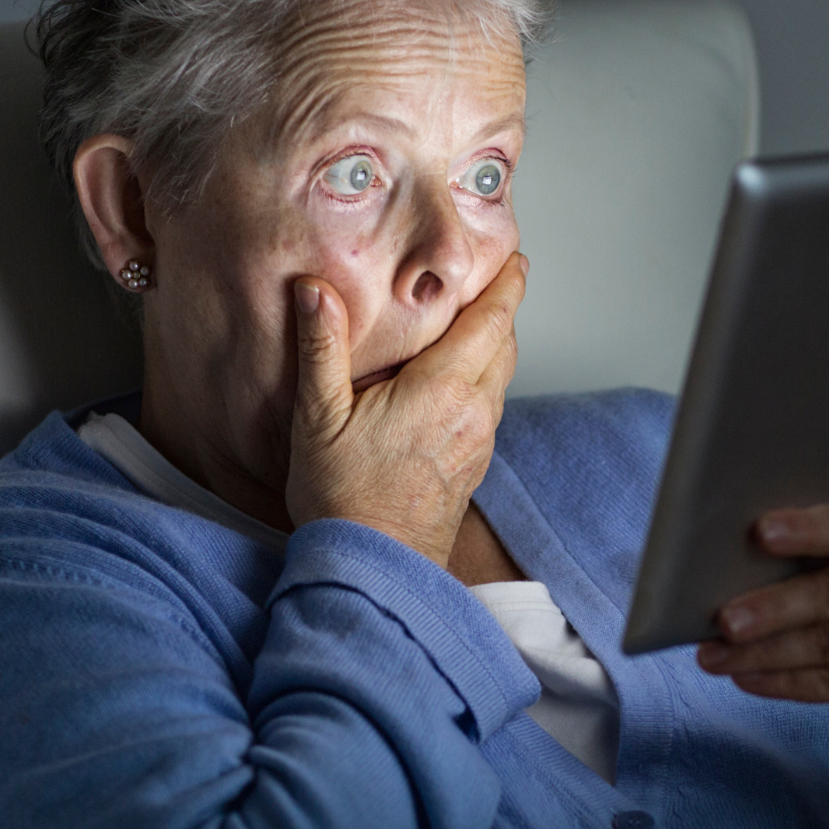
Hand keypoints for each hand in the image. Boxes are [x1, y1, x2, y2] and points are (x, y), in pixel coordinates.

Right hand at [284, 255, 525, 565]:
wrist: (375, 569)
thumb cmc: (344, 499)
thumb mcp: (318, 417)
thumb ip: (321, 348)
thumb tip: (315, 290)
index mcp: (442, 389)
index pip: (491, 320)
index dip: (506, 284)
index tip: (512, 259)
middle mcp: (473, 412)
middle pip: (505, 343)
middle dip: (502, 308)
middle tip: (492, 279)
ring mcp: (478, 441)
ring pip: (501, 376)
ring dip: (494, 344)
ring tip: (473, 322)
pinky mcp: (473, 464)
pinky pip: (489, 406)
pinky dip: (483, 378)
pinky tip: (454, 380)